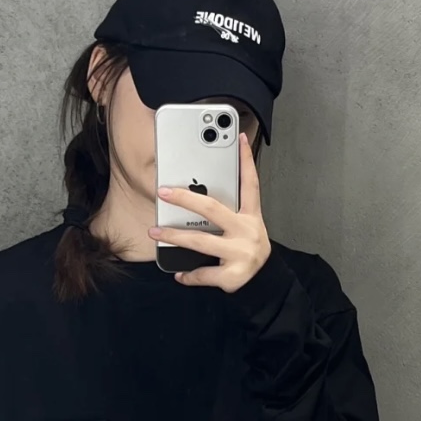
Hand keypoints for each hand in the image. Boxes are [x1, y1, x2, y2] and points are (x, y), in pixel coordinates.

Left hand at [148, 131, 270, 291]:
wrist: (265, 283)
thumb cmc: (247, 250)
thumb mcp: (245, 227)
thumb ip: (227, 213)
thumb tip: (194, 194)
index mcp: (251, 217)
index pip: (250, 184)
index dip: (246, 160)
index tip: (239, 138)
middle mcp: (247, 232)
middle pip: (213, 209)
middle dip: (186, 198)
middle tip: (163, 191)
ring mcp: (241, 253)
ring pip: (201, 242)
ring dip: (174, 235)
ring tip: (154, 231)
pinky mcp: (233, 276)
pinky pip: (203, 273)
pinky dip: (188, 275)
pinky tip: (179, 274)